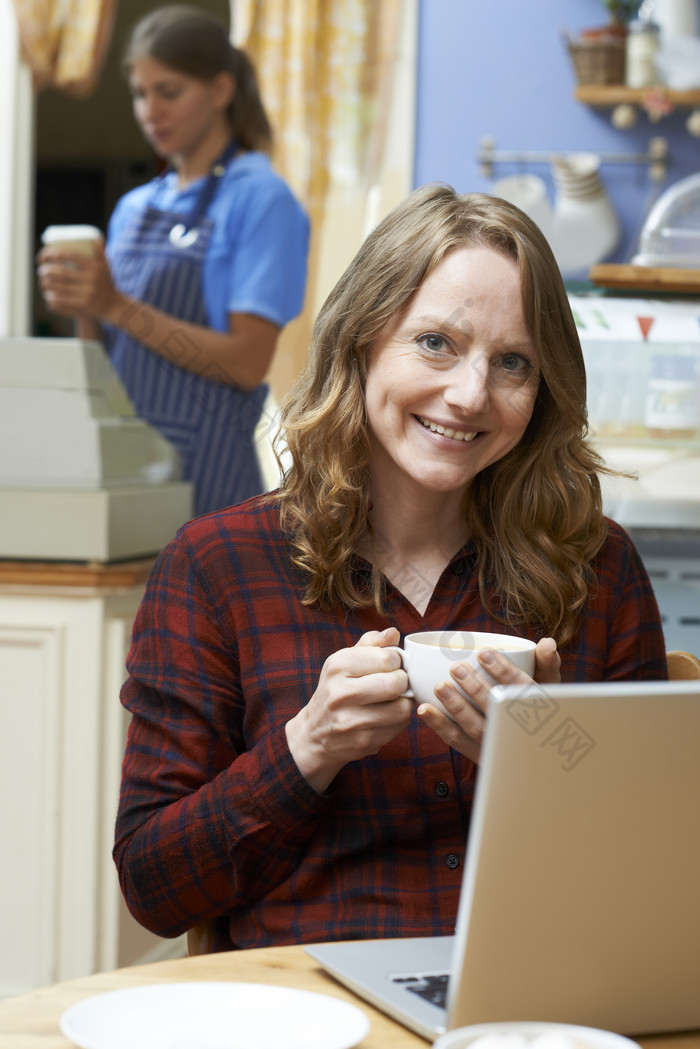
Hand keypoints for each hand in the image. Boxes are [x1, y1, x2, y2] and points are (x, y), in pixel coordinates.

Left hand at [37, 242, 120, 321]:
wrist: (114, 306)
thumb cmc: (107, 284)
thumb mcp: (106, 267)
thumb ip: (100, 253)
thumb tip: (96, 238)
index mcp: (94, 266)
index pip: (70, 255)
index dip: (54, 253)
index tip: (46, 255)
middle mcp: (91, 278)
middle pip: (60, 272)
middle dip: (45, 270)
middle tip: (42, 271)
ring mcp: (87, 292)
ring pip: (57, 287)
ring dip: (46, 284)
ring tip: (43, 283)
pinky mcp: (83, 304)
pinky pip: (61, 300)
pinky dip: (52, 297)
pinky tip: (50, 295)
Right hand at [285, 627, 413, 792]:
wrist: (313, 734)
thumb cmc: (335, 691)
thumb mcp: (344, 662)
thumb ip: (370, 644)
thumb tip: (393, 633)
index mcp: (338, 665)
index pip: (387, 657)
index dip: (397, 661)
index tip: (391, 666)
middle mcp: (341, 693)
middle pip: (396, 683)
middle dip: (402, 682)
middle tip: (396, 684)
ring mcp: (351, 720)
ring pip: (402, 708)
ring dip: (403, 703)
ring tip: (393, 700)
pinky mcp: (362, 741)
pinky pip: (398, 727)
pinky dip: (399, 721)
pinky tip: (387, 716)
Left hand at [416, 637, 560, 763]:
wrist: (538, 756)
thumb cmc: (540, 711)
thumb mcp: (549, 689)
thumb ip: (546, 665)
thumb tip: (547, 643)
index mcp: (540, 712)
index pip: (523, 691)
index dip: (503, 671)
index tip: (484, 653)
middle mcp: (520, 732)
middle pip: (497, 712)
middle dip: (476, 689)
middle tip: (457, 668)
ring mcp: (499, 747)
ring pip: (476, 730)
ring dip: (456, 708)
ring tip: (440, 686)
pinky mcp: (480, 756)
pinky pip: (458, 742)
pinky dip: (440, 726)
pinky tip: (424, 710)